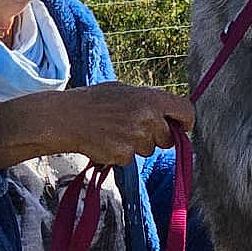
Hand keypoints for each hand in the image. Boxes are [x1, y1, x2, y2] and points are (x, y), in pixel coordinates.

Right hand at [0, 84, 194, 170]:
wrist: (66, 118)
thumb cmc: (94, 102)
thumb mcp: (124, 91)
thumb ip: (149, 102)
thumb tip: (169, 114)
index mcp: (150, 98)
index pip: (185, 111)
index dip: (185, 122)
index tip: (181, 127)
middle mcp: (148, 118)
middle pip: (168, 138)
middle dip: (156, 138)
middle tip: (134, 129)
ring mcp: (136, 138)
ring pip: (148, 151)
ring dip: (136, 146)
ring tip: (114, 132)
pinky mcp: (124, 154)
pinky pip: (130, 159)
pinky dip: (120, 154)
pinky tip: (106, 142)